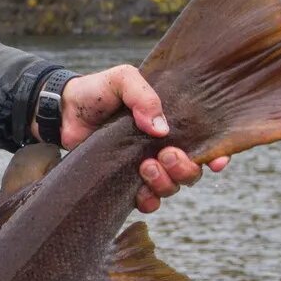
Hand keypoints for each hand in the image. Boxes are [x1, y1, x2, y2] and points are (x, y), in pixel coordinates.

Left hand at [46, 64, 230, 213]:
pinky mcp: (123, 183)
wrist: (63, 110)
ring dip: (165, 183)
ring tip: (145, 167)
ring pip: (172, 187)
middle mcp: (162, 148)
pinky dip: (148, 201)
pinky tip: (139, 193)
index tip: (217, 160)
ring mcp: (144, 167)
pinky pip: (146, 202)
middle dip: (185, 168)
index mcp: (171, 123)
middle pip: (192, 171)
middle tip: (165, 155)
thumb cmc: (96, 92)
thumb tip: (161, 129)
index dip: (218, 154)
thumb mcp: (122, 79)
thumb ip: (143, 96)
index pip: (205, 142)